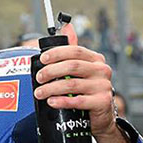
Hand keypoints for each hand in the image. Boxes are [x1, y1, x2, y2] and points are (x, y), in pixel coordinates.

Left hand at [32, 24, 129, 142]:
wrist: (101, 116)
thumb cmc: (87, 90)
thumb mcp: (82, 69)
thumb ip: (73, 50)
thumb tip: (67, 26)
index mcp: (96, 60)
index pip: (75, 51)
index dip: (56, 53)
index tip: (42, 59)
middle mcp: (102, 70)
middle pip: (72, 66)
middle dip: (51, 71)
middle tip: (39, 78)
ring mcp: (103, 86)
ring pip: (72, 84)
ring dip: (52, 88)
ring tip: (40, 92)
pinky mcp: (102, 102)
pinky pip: (78, 100)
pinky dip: (62, 101)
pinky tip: (52, 101)